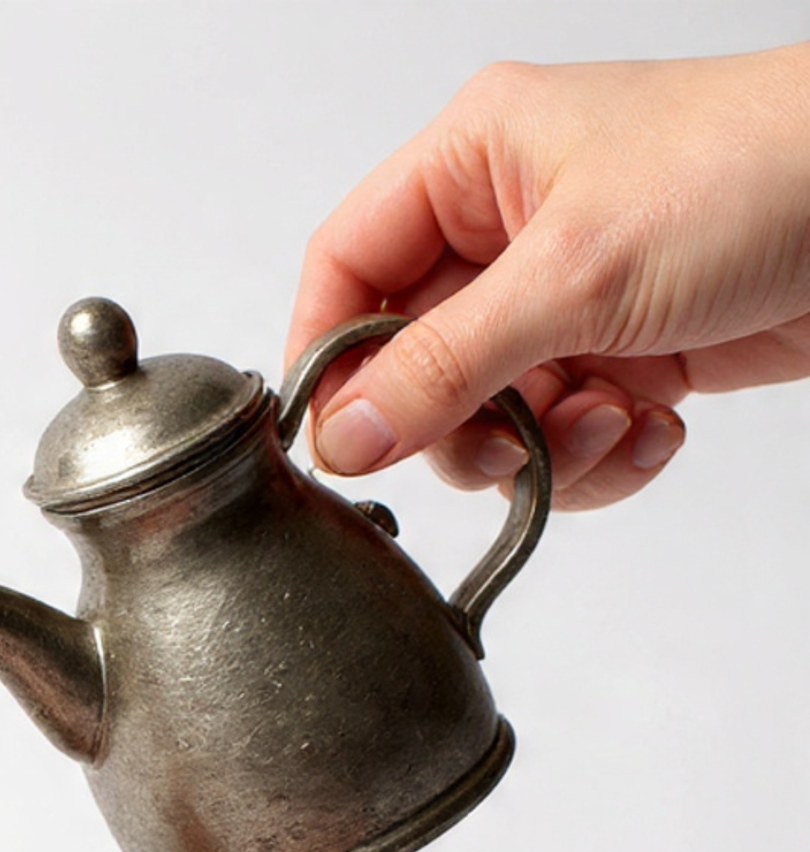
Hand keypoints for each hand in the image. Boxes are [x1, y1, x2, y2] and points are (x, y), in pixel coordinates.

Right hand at [286, 46, 809, 508]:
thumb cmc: (758, 173)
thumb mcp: (575, 274)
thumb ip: (444, 365)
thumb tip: (342, 436)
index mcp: (475, 162)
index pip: (344, 266)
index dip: (329, 357)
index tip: (338, 439)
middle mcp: (508, 227)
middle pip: (409, 363)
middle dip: (460, 422)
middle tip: (505, 442)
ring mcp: (565, 294)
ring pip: (484, 415)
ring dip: (538, 448)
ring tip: (608, 423)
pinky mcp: (621, 350)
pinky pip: (557, 436)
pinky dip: (597, 454)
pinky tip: (653, 426)